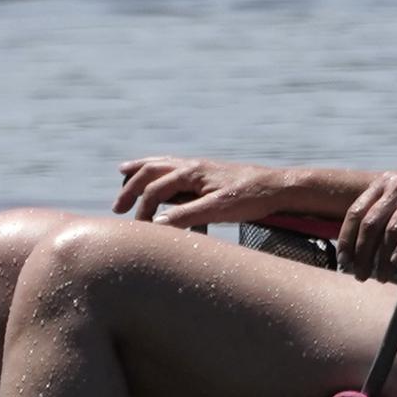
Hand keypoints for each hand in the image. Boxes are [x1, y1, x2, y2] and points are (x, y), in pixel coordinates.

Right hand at [113, 156, 290, 229]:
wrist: (279, 187)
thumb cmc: (251, 197)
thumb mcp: (218, 210)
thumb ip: (186, 216)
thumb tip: (156, 226)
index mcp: (191, 171)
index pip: (154, 189)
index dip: (142, 210)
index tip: (138, 231)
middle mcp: (192, 165)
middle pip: (151, 171)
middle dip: (131, 187)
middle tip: (117, 207)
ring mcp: (200, 168)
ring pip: (162, 165)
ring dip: (142, 171)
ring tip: (124, 173)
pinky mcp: (208, 175)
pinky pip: (176, 170)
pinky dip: (161, 172)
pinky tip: (163, 180)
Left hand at [335, 169, 396, 281]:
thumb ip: (383, 211)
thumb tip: (359, 245)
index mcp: (383, 182)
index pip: (355, 212)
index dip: (346, 238)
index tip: (343, 260)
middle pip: (370, 223)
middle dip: (362, 253)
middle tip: (360, 276)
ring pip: (391, 228)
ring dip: (382, 257)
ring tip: (380, 276)